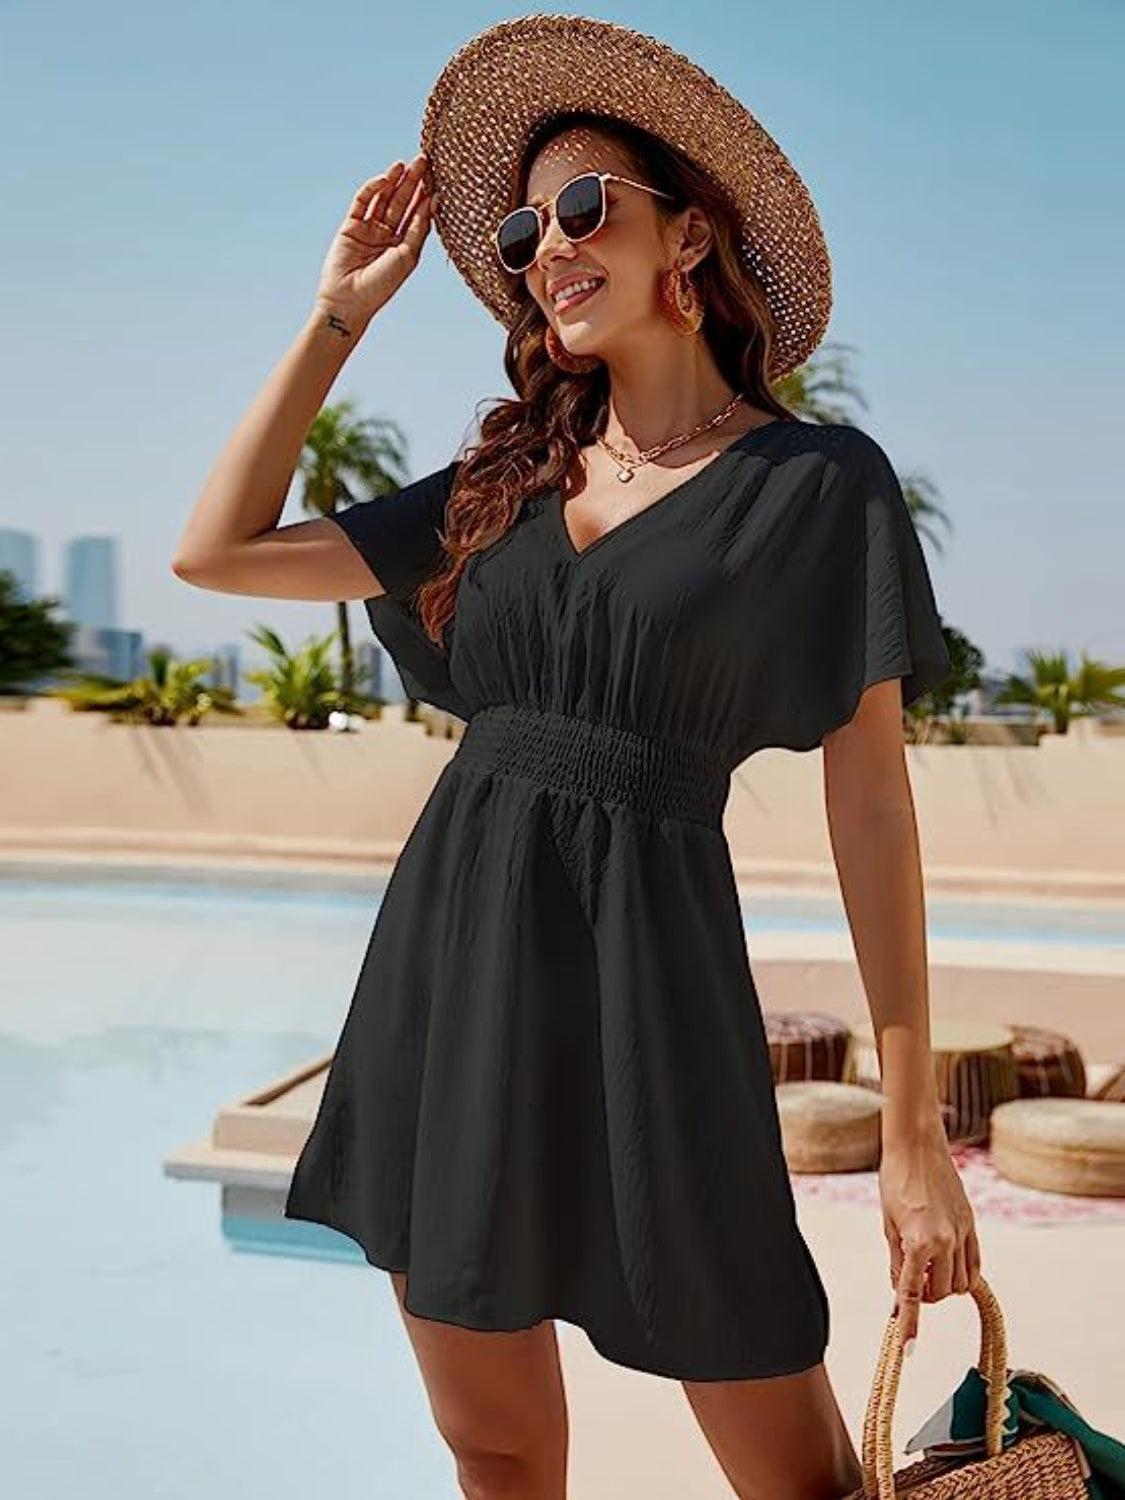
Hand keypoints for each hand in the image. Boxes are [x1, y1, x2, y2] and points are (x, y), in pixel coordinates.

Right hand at [314, 153, 435, 325]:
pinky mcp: (351, 225)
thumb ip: (419, 227)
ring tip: (405, 164)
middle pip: (403, 202)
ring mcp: (369, 229)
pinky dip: (373, 189)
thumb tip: (434, 201)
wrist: (349, 301)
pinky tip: (385, 179)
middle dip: (413, 182)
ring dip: (394, 181)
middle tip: (424, 161)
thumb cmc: (382, 286)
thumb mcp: (407, 256)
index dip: (427, 196)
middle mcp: (388, 235)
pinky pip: (362, 202)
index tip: (438, 178)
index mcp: (405, 244)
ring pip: (384, 198)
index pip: (418, 214)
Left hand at [878, 1123, 982, 1350]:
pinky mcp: (972, 1224)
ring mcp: (963, 1233)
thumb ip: (896, 1262)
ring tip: (925, 1267)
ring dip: (943, 1285)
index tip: (908, 1350)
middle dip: (925, 1295)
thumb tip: (898, 1295)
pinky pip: (975, 1265)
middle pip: (940, 1293)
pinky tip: (947, 1264)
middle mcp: (945, 1241)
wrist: (917, 1146)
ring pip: (961, 1283)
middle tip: (910, 1280)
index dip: (909, 1324)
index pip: (911, 1294)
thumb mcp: (888, 1224)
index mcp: (918, 1241)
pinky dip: (962, 1273)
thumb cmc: (895, 1181)